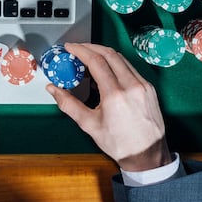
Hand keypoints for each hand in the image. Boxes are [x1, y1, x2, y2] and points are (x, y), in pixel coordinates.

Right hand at [46, 43, 171, 171]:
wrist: (147, 154)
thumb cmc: (119, 143)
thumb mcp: (89, 125)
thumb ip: (68, 104)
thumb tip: (52, 89)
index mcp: (115, 95)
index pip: (96, 61)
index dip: (81, 50)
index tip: (70, 48)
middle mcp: (131, 86)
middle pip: (109, 54)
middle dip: (91, 47)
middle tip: (77, 48)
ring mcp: (143, 85)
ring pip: (121, 59)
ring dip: (104, 53)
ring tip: (89, 57)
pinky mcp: (149, 88)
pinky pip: (130, 68)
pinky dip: (115, 64)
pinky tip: (106, 70)